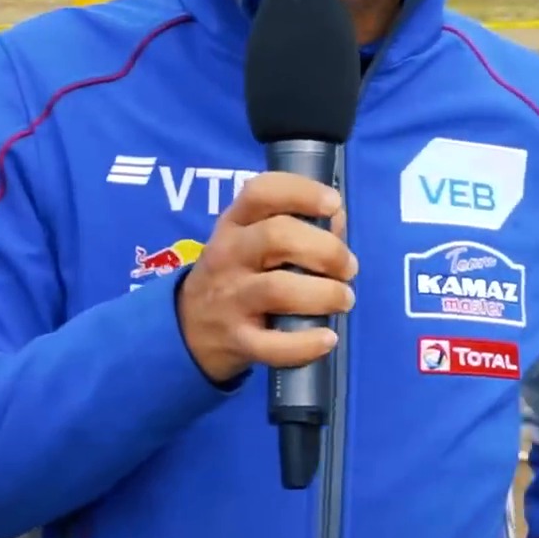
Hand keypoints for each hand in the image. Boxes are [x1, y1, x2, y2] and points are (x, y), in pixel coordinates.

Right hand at [175, 173, 355, 383]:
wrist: (190, 329)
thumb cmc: (238, 273)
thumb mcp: (251, 239)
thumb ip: (298, 225)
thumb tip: (336, 219)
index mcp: (235, 223)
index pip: (260, 192)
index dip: (301, 192)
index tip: (334, 203)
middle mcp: (228, 255)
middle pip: (277, 237)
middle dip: (326, 250)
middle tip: (348, 268)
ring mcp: (230, 299)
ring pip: (278, 289)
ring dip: (324, 294)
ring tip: (344, 299)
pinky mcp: (237, 340)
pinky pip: (273, 345)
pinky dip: (306, 344)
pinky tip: (328, 338)